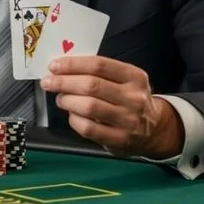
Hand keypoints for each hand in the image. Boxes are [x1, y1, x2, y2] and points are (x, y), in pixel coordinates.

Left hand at [40, 55, 184, 158]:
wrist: (155, 130)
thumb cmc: (129, 99)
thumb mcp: (124, 80)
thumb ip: (99, 73)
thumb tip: (62, 68)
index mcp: (134, 77)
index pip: (99, 65)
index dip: (72, 64)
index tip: (54, 66)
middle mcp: (134, 97)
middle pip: (91, 85)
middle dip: (63, 82)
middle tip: (48, 82)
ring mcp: (129, 120)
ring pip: (88, 107)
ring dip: (67, 101)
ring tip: (60, 99)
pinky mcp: (120, 140)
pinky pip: (88, 128)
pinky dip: (74, 120)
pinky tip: (72, 115)